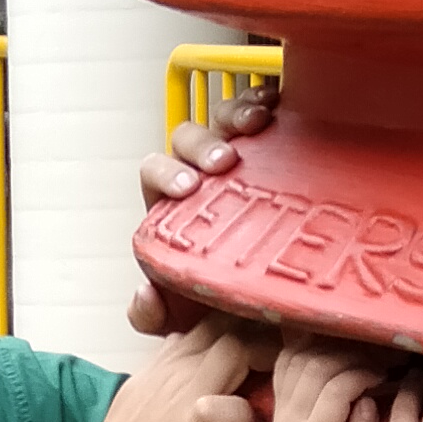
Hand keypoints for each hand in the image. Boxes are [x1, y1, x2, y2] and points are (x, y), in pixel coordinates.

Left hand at [128, 86, 276, 336]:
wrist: (271, 310)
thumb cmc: (223, 305)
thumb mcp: (184, 321)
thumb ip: (151, 316)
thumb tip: (144, 294)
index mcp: (171, 208)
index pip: (154, 172)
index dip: (165, 173)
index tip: (187, 189)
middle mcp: (201, 175)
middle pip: (187, 139)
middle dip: (203, 145)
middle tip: (225, 162)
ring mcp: (238, 156)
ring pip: (223, 118)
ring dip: (235, 115)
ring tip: (257, 124)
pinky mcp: (271, 148)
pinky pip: (261, 111)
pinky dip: (265, 101)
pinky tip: (278, 107)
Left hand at [267, 342, 378, 421]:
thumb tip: (369, 401)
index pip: (334, 388)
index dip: (362, 374)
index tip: (384, 376)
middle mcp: (290, 418)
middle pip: (315, 366)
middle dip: (350, 356)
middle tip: (375, 361)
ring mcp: (280, 408)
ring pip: (298, 359)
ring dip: (330, 349)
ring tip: (357, 356)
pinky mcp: (278, 402)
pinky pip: (286, 363)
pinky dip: (307, 349)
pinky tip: (331, 351)